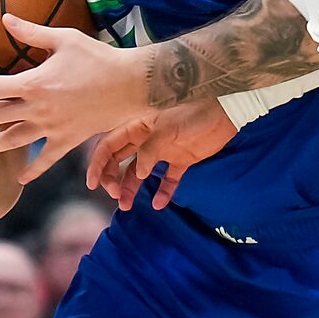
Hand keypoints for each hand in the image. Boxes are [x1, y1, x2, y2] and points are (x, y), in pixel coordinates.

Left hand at [0, 14, 147, 179]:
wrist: (132, 85)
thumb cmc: (99, 57)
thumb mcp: (64, 39)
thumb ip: (31, 32)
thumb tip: (5, 18)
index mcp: (34, 82)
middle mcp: (38, 109)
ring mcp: (52, 127)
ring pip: (13, 140)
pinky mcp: (69, 140)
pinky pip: (47, 158)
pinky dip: (34, 169)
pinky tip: (20, 178)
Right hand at [85, 100, 236, 209]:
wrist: (226, 111)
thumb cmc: (194, 112)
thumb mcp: (167, 128)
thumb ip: (150, 150)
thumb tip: (138, 173)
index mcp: (138, 127)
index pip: (109, 146)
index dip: (98, 164)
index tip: (92, 184)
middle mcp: (147, 140)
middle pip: (120, 162)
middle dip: (112, 179)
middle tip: (116, 195)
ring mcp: (164, 151)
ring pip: (140, 173)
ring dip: (131, 189)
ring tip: (127, 206)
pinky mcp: (182, 160)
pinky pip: (168, 179)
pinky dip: (163, 192)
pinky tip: (159, 203)